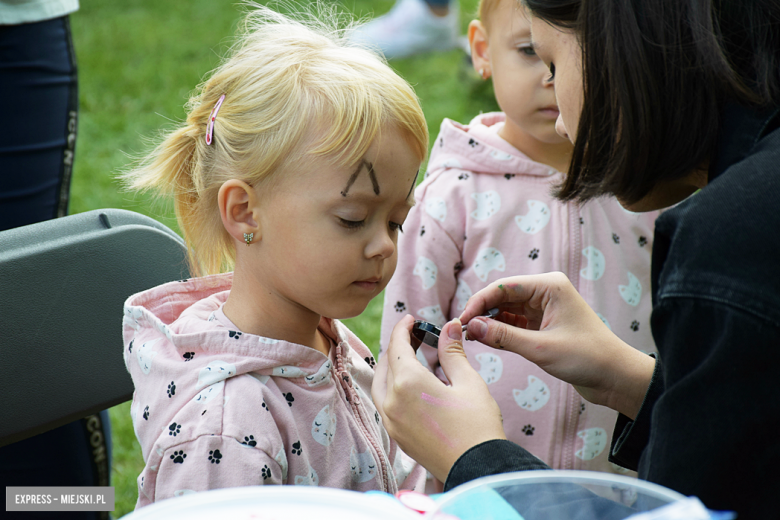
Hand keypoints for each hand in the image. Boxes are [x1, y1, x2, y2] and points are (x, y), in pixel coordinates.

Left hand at [372, 315, 505, 482]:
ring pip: (381, 384)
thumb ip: (452, 352)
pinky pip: (385, 403)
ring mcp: (391, 421)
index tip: (411, 319)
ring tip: (410, 357)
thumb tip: (449, 326)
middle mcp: (392, 401)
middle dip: (398, 346)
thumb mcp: (468, 381)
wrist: (477, 468)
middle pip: (387, 364)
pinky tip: (409, 385)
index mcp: (407, 383)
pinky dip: (392, 387)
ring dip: (392, 367)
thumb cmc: (477, 424)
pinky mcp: (396, 436)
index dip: (403, 328)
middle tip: (415, 336)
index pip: (396, 346)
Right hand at [459, 272, 654, 418]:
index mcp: (549, 286)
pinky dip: (501, 333)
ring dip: (490, 323)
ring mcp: (544, 309)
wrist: (616, 377)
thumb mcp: (540, 348)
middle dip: (482, 313)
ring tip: (470, 338)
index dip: (479, 302)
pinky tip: (487, 341)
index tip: (461, 320)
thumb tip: (471, 327)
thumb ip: (503, 337)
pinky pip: (515, 324)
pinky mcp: (544, 325)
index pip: (504, 287)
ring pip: (507, 311)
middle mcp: (546, 292)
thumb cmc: (587, 357)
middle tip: (461, 331)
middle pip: (503, 297)